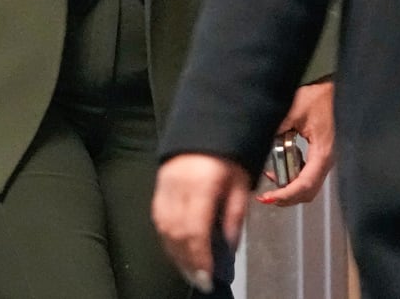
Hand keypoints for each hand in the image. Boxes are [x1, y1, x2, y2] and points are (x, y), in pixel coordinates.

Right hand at [153, 154, 249, 294]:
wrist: (211, 119)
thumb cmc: (230, 150)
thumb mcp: (241, 181)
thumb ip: (234, 215)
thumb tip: (229, 247)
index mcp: (201, 183)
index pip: (195, 230)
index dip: (200, 257)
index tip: (207, 277)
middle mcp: (178, 184)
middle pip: (176, 233)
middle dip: (187, 261)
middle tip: (199, 279)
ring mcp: (165, 182)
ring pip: (163, 227)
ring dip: (174, 252)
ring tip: (188, 269)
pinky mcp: (159, 182)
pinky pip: (158, 215)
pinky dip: (167, 236)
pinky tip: (177, 248)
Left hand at [259, 80, 335, 206]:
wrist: (336, 91)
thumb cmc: (319, 98)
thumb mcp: (295, 109)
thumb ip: (278, 127)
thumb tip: (260, 141)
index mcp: (322, 153)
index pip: (304, 184)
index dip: (285, 194)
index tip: (267, 197)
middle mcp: (326, 161)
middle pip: (307, 192)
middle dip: (286, 197)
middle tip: (266, 196)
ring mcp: (325, 159)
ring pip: (308, 186)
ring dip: (290, 189)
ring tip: (271, 183)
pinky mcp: (322, 155)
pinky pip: (309, 175)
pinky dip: (294, 178)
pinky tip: (280, 168)